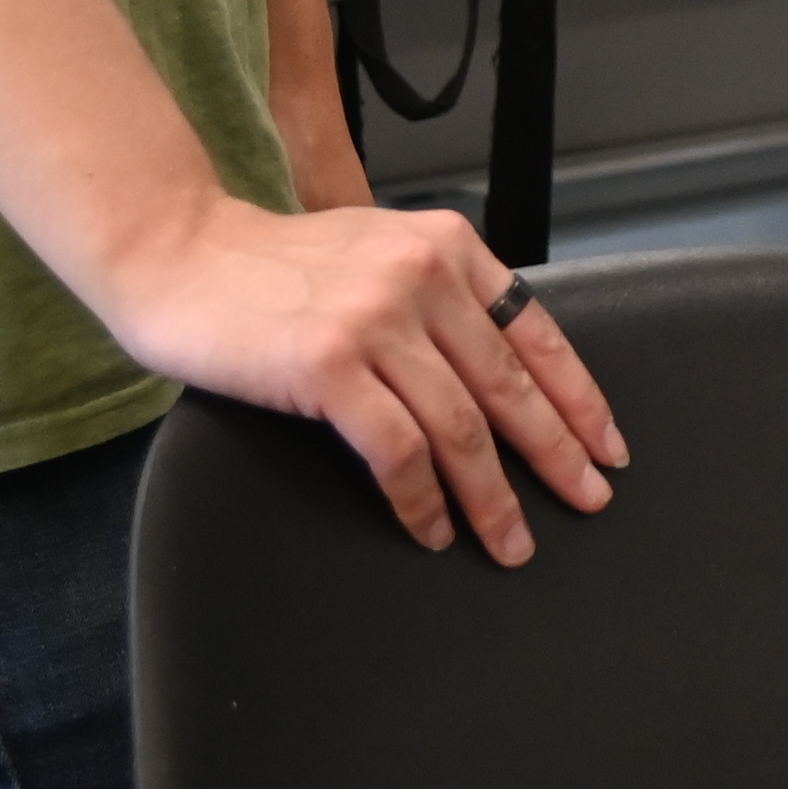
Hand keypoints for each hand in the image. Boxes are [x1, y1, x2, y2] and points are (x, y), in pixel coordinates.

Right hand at [99, 195, 629, 563]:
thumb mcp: (378, 253)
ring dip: (493, 496)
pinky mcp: (327, 365)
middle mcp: (421, 275)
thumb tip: (498, 368)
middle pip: (509, 384)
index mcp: (447, 245)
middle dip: (557, 452)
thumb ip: (436, 294)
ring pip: (461, 426)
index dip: (578, 395)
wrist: (179, 253)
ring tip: (512, 542)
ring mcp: (374, 319)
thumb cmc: (274, 266)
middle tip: (589, 500)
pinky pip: (397, 449)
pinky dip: (422, 499)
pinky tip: (433, 529)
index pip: (535, 331)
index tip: (607, 444)